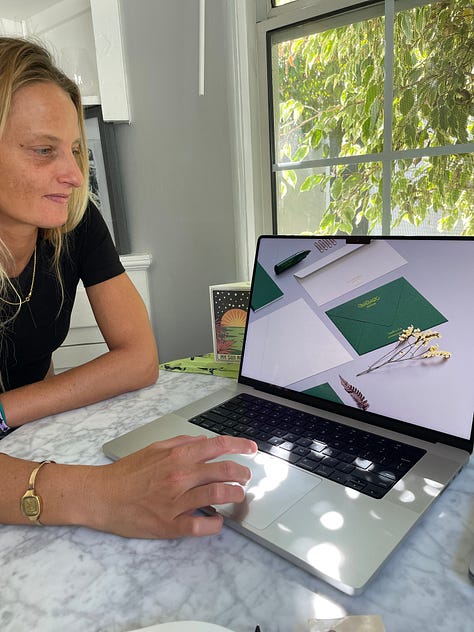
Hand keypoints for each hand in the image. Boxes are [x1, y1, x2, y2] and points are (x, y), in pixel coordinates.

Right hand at [89, 434, 256, 538]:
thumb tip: (204, 441)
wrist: (101, 496)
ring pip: (218, 495)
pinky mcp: (169, 525)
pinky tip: (218, 521)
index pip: (218, 446)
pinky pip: (200, 525)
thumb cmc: (127, 473)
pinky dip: (215, 524)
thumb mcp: (154, 448)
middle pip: (224, 470)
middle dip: (242, 473)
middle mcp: (180, 476)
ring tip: (237, 496)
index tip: (253, 449)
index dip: (240, 446)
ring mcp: (176, 502)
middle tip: (246, 477)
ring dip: (234, 495)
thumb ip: (181, 443)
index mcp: (177, 456)